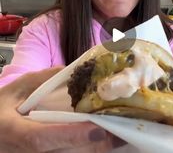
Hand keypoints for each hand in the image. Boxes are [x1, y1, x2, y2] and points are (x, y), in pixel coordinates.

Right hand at [0, 67, 124, 152]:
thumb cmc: (3, 106)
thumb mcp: (17, 87)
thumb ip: (42, 80)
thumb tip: (71, 72)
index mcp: (13, 130)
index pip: (41, 138)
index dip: (70, 136)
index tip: (98, 130)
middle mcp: (21, 152)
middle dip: (91, 147)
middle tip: (117, 134)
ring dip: (92, 152)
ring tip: (116, 140)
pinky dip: (83, 151)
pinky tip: (100, 143)